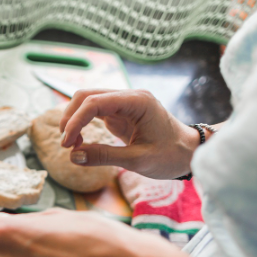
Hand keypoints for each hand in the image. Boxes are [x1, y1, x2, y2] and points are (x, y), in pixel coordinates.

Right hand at [59, 89, 200, 179]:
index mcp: (137, 102)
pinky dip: (82, 124)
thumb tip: (73, 156)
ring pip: (87, 101)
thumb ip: (104, 156)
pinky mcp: (120, 113)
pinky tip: (79, 141)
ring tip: (72, 145)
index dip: (75, 121)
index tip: (67, 144)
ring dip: (74, 120)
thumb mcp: (137, 161)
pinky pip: (94, 112)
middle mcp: (129, 97)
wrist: (190, 152)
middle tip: (66, 145)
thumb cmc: (170, 155)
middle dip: (70, 118)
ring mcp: (124, 104)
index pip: (94, 102)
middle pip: (86, 95)